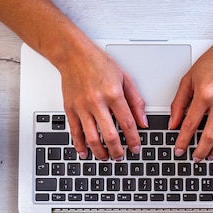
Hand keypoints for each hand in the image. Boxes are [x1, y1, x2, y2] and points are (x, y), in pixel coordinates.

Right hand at [59, 41, 147, 160]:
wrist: (73, 54)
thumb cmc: (98, 63)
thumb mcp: (124, 78)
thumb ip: (136, 101)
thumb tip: (143, 120)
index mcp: (114, 94)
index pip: (127, 123)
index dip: (133, 139)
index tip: (136, 148)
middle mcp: (97, 102)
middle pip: (110, 135)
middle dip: (117, 151)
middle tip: (121, 156)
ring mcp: (82, 107)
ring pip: (92, 137)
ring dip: (100, 152)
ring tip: (106, 157)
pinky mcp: (70, 109)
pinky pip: (75, 132)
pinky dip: (80, 145)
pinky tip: (85, 152)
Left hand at [169, 40, 212, 161]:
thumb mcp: (188, 79)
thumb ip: (178, 103)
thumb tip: (173, 124)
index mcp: (204, 93)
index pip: (190, 125)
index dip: (183, 141)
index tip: (179, 150)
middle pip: (210, 135)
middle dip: (201, 151)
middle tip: (195, 158)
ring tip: (210, 156)